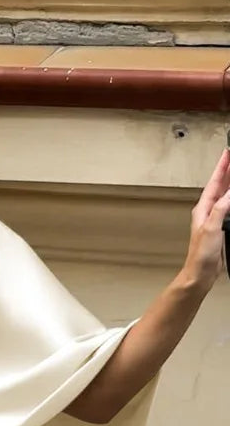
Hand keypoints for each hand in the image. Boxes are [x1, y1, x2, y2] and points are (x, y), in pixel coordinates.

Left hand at [185, 148, 229, 291]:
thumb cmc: (201, 254)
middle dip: (228, 171)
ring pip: (225, 196)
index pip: (214, 182)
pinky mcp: (220, 227)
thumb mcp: (211, 228)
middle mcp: (207, 212)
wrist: (200, 273)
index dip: (222, 167)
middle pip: (220, 186)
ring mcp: (213, 219)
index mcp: (203, 209)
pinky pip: (229, 207)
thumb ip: (221, 208)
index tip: (228, 153)